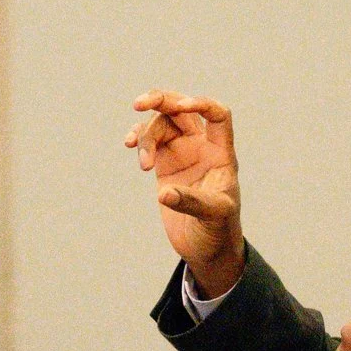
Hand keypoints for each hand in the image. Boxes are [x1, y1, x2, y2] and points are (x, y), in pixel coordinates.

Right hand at [128, 92, 243, 296]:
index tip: (182, 106)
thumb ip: (191, 203)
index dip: (201, 104)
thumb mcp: (213, 217)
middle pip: (182, 109)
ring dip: (145, 135)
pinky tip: (129, 144)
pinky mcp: (165, 165)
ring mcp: (182, 154)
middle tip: (138, 103)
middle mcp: (202, 148)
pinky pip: (149, 140)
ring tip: (144, 165)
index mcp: (221, 154)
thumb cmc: (219, 232)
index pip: (217, 115)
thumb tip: (164, 194)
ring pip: (161, 125)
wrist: (207, 249)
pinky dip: (138, 138)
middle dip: (161, 100)